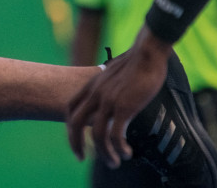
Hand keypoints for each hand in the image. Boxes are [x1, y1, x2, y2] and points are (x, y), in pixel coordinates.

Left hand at [65, 27, 170, 168]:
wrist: (147, 53)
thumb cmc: (135, 62)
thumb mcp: (113, 75)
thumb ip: (108, 87)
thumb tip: (113, 97)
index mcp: (91, 85)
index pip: (70, 108)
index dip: (70, 126)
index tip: (76, 139)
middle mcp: (95, 94)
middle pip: (76, 123)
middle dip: (75, 143)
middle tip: (81, 158)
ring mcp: (108, 101)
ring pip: (97, 135)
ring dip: (104, 153)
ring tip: (114, 163)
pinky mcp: (124, 107)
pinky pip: (116, 135)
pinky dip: (119, 148)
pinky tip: (126, 154)